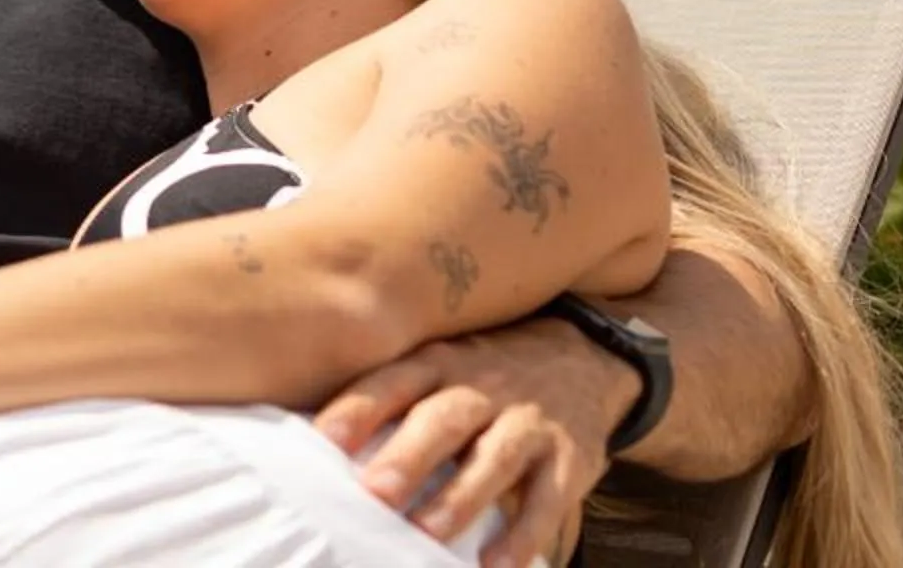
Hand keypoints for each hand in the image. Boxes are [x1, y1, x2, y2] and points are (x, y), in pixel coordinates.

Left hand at [312, 316, 636, 567]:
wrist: (585, 355)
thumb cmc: (486, 371)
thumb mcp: (443, 362)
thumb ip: (394, 393)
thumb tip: (317, 439)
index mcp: (440, 362)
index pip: (394, 381)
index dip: (360, 408)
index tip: (325, 439)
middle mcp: (484, 386)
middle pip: (443, 418)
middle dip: (408, 456)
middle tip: (374, 491)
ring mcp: (529, 421)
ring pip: (494, 459)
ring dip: (460, 498)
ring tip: (427, 533)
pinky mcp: (571, 457)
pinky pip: (548, 498)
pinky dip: (524, 534)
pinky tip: (496, 564)